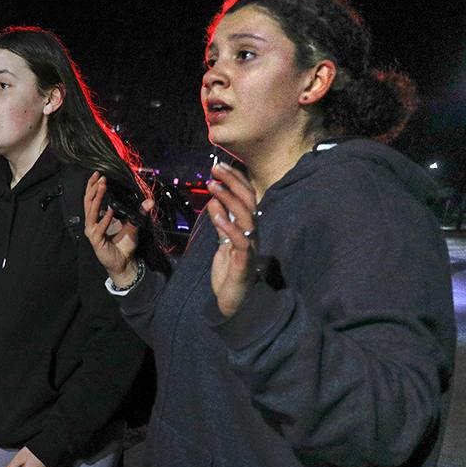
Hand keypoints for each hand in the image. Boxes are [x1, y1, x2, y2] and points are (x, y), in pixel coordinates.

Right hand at [83, 172, 150, 287]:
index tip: (98, 174)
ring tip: (102, 186)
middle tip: (100, 177)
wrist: (124, 262)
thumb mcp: (133, 225)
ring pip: (91, 212)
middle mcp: (93, 223)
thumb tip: (150, 201)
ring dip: (97, 198)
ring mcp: (93, 231)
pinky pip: (98, 228)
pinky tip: (109, 210)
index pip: (92, 199)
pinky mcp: (96, 241)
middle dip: (93, 188)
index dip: (93, 186)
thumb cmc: (124, 244)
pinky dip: (104, 219)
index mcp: (98, 217)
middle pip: (88, 202)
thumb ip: (139, 212)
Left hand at [206, 162, 258, 316]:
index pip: (245, 197)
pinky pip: (239, 240)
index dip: (234, 180)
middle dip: (233, 182)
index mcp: (248, 227)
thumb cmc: (230, 271)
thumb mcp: (223, 242)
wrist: (233, 301)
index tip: (219, 165)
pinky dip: (228, 225)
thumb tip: (214, 199)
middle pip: (248, 201)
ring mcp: (251, 246)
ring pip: (245, 216)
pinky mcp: (244, 261)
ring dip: (228, 199)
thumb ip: (221, 222)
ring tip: (212, 186)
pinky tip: (215, 213)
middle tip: (215, 168)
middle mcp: (253, 233)